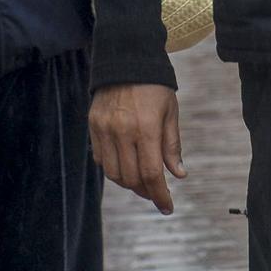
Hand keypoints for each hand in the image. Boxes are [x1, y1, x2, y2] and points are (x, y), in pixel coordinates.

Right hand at [89, 83, 184, 214]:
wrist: (126, 63)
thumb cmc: (155, 88)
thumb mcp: (170, 113)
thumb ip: (172, 146)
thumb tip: (178, 174)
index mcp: (146, 128)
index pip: (151, 173)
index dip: (159, 194)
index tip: (167, 207)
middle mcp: (122, 132)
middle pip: (131, 177)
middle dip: (146, 192)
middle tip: (157, 196)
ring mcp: (104, 131)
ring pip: (114, 173)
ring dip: (129, 184)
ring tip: (144, 185)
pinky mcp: (93, 128)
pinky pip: (102, 160)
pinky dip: (115, 170)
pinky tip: (127, 169)